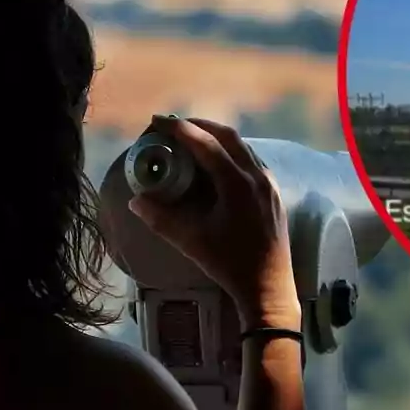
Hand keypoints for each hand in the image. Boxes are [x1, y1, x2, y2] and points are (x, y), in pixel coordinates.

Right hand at [129, 116, 298, 322]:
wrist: (268, 287)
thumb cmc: (229, 264)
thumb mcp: (191, 241)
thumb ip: (161, 219)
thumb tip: (136, 201)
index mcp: (238, 184)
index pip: (206, 144)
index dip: (179, 129)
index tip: (158, 122)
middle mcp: (257, 176)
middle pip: (227, 136)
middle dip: (198, 125)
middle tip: (172, 125)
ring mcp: (269, 183)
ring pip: (242, 146)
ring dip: (215, 136)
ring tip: (190, 138)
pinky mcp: (273, 192)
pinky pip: (250, 160)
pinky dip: (230, 152)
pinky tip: (215, 162)